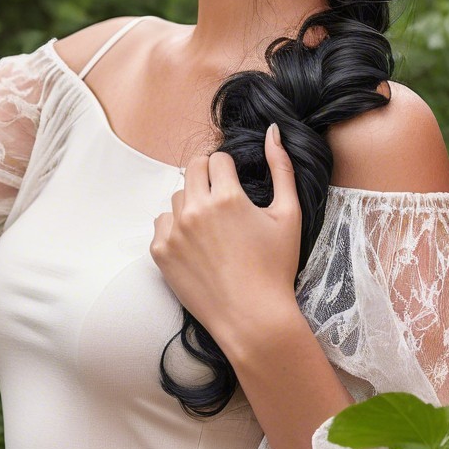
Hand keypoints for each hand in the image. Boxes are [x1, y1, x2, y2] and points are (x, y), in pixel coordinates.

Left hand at [151, 124, 302, 339]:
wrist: (252, 317)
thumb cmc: (275, 268)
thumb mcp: (288, 215)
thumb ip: (282, 167)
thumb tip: (272, 131)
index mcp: (227, 197)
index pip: (218, 159)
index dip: (230, 170)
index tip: (236, 187)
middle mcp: (196, 209)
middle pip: (193, 168)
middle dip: (208, 176)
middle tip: (222, 200)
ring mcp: (174, 231)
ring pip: (178, 196)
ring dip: (192, 202)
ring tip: (213, 229)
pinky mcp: (160, 252)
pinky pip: (162, 224)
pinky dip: (176, 229)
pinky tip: (197, 247)